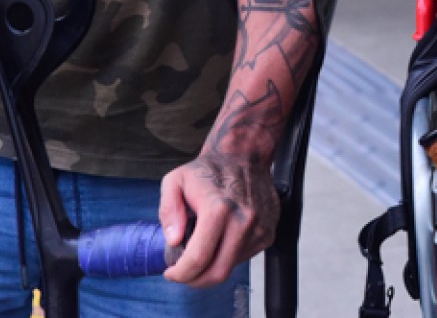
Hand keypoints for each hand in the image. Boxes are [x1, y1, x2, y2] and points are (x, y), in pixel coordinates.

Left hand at [158, 150, 277, 287]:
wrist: (244, 156)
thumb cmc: (208, 171)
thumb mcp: (175, 181)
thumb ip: (169, 210)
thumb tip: (174, 240)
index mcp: (218, 208)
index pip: (198, 258)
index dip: (180, 273)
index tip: (171, 272)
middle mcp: (243, 221)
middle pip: (217, 272)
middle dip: (195, 280)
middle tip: (183, 273)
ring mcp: (259, 229)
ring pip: (231, 268)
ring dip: (211, 268)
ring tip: (201, 251)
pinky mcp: (268, 234)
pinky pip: (244, 258)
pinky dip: (227, 257)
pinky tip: (220, 241)